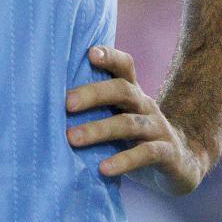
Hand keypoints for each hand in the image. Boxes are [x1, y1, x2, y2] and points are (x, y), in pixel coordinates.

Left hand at [66, 46, 211, 195]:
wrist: (182, 163)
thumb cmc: (132, 137)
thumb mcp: (115, 117)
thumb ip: (90, 109)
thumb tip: (39, 103)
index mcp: (131, 93)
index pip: (124, 66)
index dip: (110, 57)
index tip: (89, 53)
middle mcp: (145, 105)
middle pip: (122, 90)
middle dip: (93, 94)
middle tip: (66, 104)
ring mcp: (158, 129)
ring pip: (128, 123)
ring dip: (99, 130)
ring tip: (71, 139)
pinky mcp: (168, 154)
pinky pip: (146, 154)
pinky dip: (124, 161)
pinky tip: (104, 168)